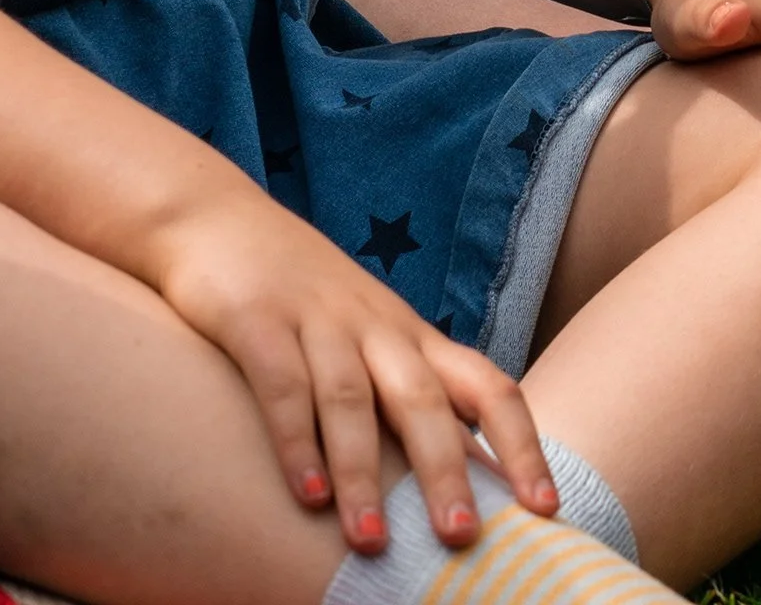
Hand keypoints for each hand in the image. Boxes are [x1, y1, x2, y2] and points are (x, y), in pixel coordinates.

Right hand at [148, 187, 554, 555]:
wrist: (213, 216)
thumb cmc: (301, 297)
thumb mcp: (363, 340)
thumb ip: (399, 399)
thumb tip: (450, 483)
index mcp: (411, 336)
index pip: (487, 385)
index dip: (521, 443)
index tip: (546, 506)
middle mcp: (375, 327)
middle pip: (424, 399)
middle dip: (446, 471)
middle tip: (463, 538)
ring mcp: (317, 320)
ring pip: (352, 400)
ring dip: (363, 474)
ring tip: (371, 543)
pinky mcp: (257, 319)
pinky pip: (283, 384)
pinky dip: (295, 440)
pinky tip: (304, 494)